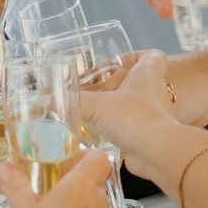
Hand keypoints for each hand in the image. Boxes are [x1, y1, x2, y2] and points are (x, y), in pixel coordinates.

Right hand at [74, 51, 179, 179]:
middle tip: (103, 87)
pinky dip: (121, 132)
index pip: (153, 56)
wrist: (156, 152)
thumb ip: (74, 101)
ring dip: (122, 108)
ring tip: (99, 112)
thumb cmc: (135, 118)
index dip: (139, 55)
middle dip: (123, 84)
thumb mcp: (98, 106)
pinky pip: (134, 130)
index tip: (122, 60)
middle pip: (143, 82)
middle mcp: (155, 94)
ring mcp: (155, 116)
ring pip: (139, 106)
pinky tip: (103, 136)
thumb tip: (51, 99)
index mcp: (147, 76)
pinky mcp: (150, 137)